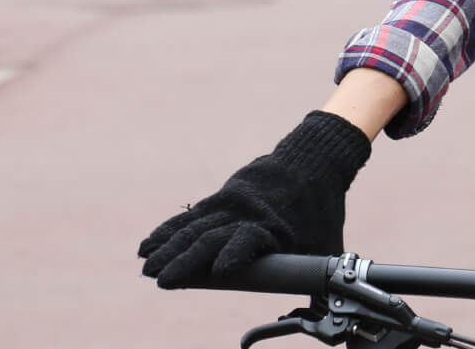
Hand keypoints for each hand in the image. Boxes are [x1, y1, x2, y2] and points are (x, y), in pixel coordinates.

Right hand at [138, 111, 370, 288]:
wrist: (312, 162)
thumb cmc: (320, 212)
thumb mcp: (327, 244)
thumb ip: (319, 278)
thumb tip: (327, 312)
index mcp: (275, 229)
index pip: (249, 241)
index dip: (235, 255)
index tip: (219, 272)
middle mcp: (247, 216)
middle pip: (211, 238)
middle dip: (185, 261)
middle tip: (161, 280)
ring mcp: (231, 205)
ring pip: (195, 227)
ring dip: (169, 249)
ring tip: (148, 267)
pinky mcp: (220, 198)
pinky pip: (190, 216)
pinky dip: (168, 230)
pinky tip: (148, 245)